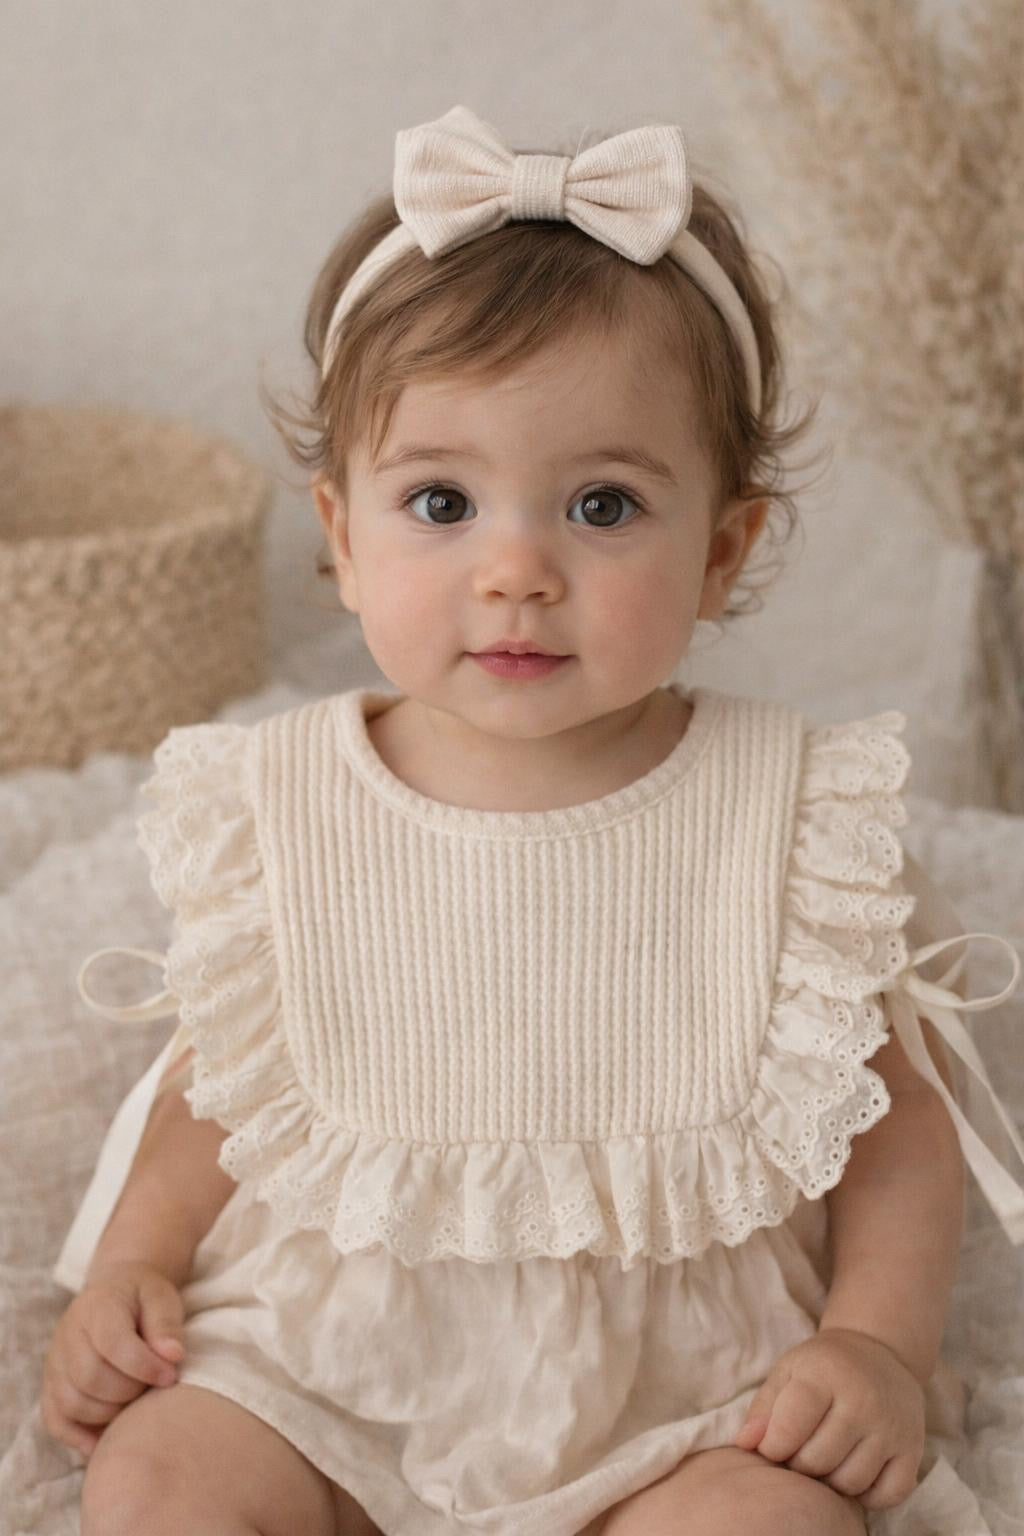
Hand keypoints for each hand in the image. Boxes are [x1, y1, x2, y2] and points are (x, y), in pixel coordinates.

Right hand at [41, 1260, 185, 1459]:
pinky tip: (106, 1438)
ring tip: (135, 1401)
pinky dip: (79, 1437)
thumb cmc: (142, 1298)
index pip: (113, 1344)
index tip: (171, 1376)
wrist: (115, 1293)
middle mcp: (66, 1336)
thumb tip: (173, 1356)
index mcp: (95, 1308)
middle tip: (152, 1387)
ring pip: (72, 1404)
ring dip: (109, 1413)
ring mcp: (54, 1364)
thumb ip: (166, 1324)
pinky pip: (55, 1421)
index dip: (144, 1366)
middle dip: (129, 1391)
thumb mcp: (160, 1297)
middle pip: (90, 1379)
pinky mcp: (51, 1387)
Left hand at [734, 1327, 925, 1511]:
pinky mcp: (913, 1450)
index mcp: (826, 1375)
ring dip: (830, 1482)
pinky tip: (853, 1471)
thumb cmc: (824, 1365)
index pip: (791, 1426)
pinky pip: (887, 1494)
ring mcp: (892, 1428)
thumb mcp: (789, 1370)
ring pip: (850, 1482)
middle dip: (799, 1464)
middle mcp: (863, 1401)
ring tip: (824, 1459)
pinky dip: (866, 1495)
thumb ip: (764, 1407)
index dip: (773, 1446)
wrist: (881, 1352)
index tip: (772, 1445)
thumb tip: (744, 1444)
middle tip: (799, 1451)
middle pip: (818, 1461)